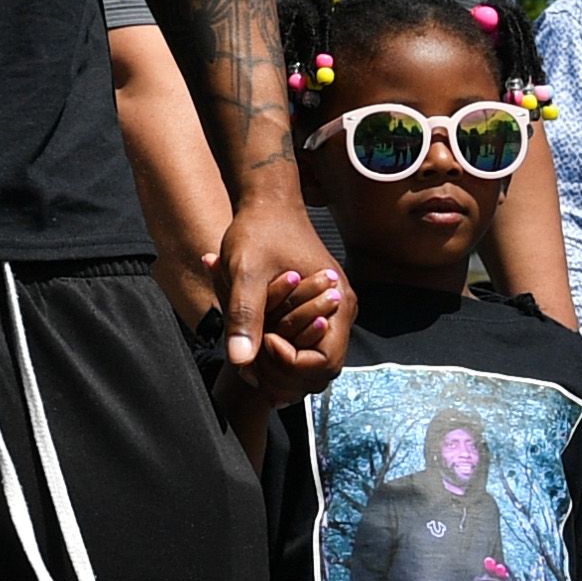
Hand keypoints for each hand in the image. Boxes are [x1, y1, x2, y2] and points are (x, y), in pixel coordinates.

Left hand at [212, 180, 350, 405]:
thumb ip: (245, 314)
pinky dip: (282, 356)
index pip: (324, 364)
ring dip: (281, 368)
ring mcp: (332, 314)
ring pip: (312, 365)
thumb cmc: (259, 232)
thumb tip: (240, 361)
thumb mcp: (246, 271)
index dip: (292, 366)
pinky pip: (306, 348)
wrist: (269, 206)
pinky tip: (256, 349)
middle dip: (284, 375)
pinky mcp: (318, 312)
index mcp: (337, 304)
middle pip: (320, 372)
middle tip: (251, 363)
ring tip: (252, 358)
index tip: (264, 344)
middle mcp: (341, 313)